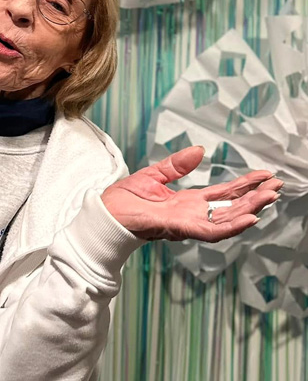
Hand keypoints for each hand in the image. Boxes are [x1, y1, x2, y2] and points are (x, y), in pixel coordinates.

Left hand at [100, 146, 282, 241]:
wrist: (104, 213)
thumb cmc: (124, 199)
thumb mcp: (153, 175)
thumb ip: (177, 165)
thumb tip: (200, 150)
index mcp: (188, 202)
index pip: (224, 193)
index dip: (245, 185)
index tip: (265, 176)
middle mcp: (192, 214)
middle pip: (231, 206)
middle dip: (255, 197)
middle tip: (277, 186)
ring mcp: (187, 223)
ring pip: (226, 219)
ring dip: (249, 209)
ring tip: (270, 198)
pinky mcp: (178, 228)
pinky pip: (210, 230)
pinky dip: (230, 226)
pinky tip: (249, 219)